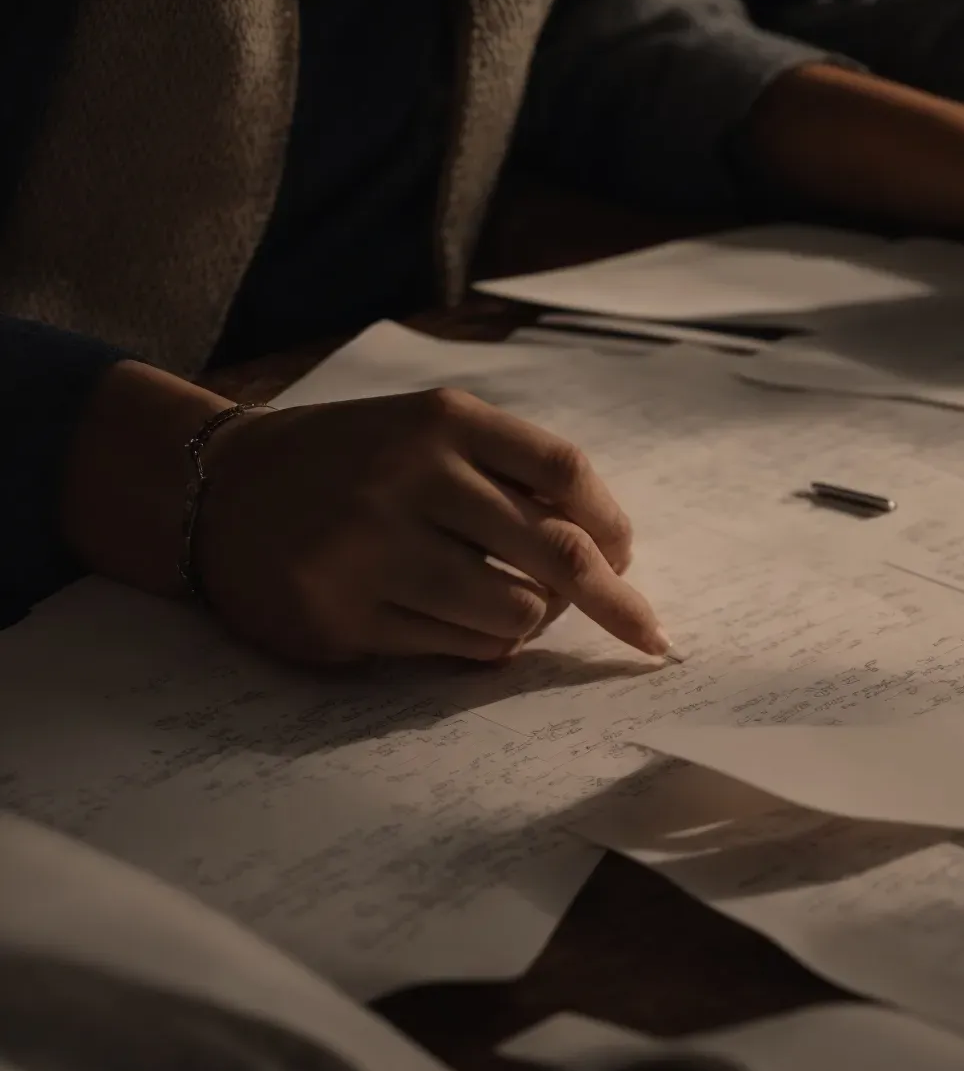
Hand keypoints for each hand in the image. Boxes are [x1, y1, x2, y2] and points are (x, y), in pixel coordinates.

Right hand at [193, 388, 667, 663]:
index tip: (625, 559)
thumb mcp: (427, 433)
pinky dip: (478, 644)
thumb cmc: (354, 466)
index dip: (613, 525)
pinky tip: (447, 620)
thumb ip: (511, 476)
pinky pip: (459, 648)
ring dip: (529, 622)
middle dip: (612, 601)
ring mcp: (372, 547)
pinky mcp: (341, 613)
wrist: (217, 490)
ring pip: (516, 613)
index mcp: (444, 422)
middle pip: (560, 551)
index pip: (567, 471)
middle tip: (639, 627)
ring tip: (502, 606)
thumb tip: (612, 559)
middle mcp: (410, 476)